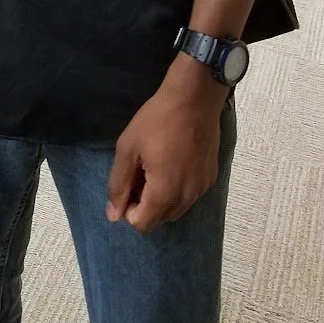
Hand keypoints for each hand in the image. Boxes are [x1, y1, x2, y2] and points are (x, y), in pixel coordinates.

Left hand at [106, 64, 224, 235]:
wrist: (195, 97)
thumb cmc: (157, 120)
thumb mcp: (128, 148)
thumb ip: (119, 184)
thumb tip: (113, 215)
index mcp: (165, 193)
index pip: (142, 225)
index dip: (128, 209)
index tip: (128, 182)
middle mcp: (187, 198)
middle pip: (159, 220)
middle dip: (144, 204)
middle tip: (139, 172)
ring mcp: (201, 189)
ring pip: (175, 210)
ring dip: (160, 198)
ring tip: (154, 166)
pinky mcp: (210, 178)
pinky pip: (189, 196)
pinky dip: (177, 189)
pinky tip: (173, 162)